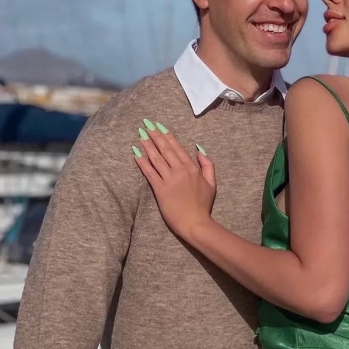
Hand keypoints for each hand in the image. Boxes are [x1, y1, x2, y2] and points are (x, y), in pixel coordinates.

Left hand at [134, 124, 216, 240]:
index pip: (177, 148)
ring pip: (156, 158)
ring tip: (141, 135)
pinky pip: (150, 173)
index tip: (160, 127)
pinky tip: (136, 154)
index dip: (168, 137)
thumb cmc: (203, 205)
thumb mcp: (212, 183)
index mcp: (192, 168)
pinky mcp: (160, 189)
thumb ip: (208, 165)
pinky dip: (142, 163)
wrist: (195, 222)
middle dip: (155, 136)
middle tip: (147, 125)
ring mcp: (169, 180)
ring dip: (148, 146)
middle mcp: (180, 171)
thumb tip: (199, 151)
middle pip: (165, 150)